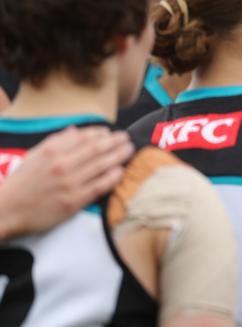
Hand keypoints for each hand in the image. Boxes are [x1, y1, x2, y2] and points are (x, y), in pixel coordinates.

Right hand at [0, 126, 133, 239]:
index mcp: (53, 150)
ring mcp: (70, 183)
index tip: (110, 132)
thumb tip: (76, 130)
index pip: (85, 137)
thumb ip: (57, 141)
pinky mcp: (74, 201)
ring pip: (102, 165)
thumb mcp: (35, 155)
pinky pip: (99, 186)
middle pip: (97, 149)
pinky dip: (113, 177)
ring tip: (129, 150)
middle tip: (127, 138)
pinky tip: (121, 171)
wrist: (7, 210)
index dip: (101, 133)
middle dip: (115, 142)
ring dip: (119, 156)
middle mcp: (63, 164)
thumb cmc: (22, 182)